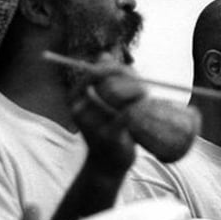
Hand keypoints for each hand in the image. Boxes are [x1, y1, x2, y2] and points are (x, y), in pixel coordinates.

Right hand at [70, 52, 145, 176]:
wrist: (107, 166)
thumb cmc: (107, 129)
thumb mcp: (103, 103)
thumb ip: (105, 79)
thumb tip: (104, 54)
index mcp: (74, 97)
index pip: (94, 72)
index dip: (114, 68)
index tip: (131, 72)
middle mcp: (79, 108)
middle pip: (106, 81)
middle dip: (128, 78)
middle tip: (143, 84)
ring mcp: (92, 122)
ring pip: (117, 95)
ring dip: (136, 91)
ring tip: (146, 95)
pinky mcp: (108, 135)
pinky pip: (126, 115)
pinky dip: (138, 108)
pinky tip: (145, 107)